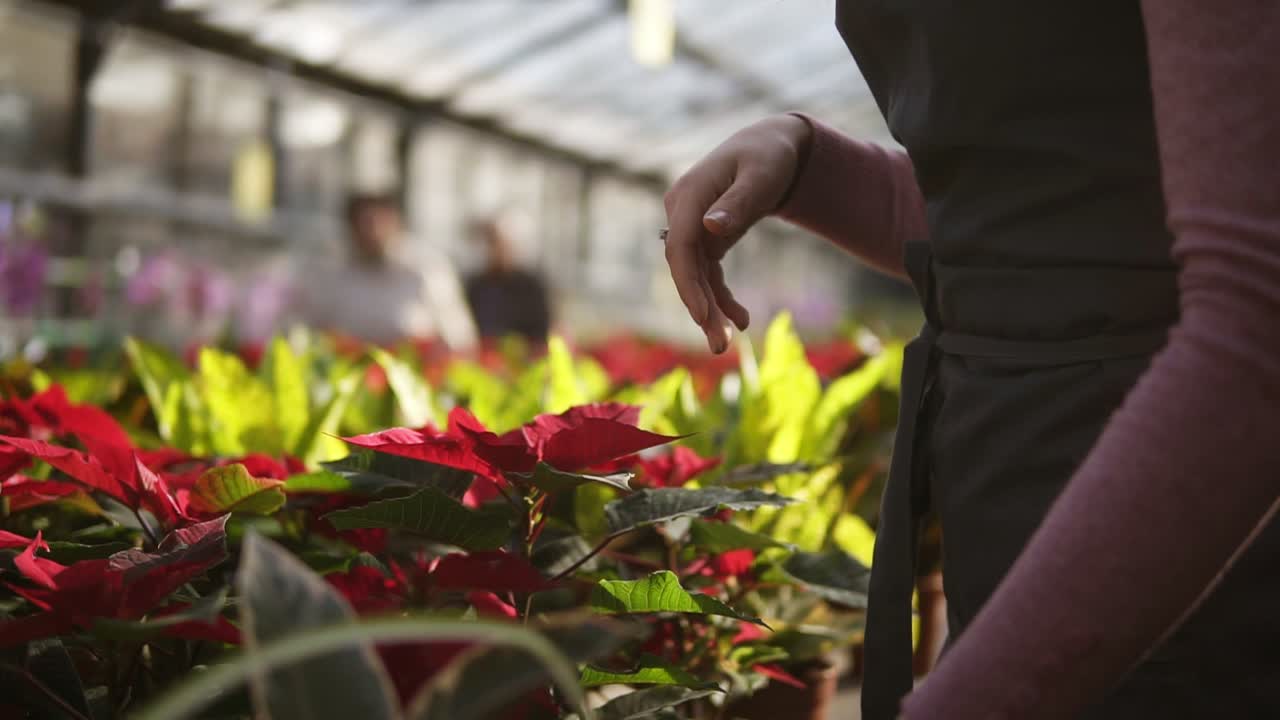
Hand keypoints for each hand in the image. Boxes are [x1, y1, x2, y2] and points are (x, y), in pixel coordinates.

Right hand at [662, 114, 812, 352]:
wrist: (774, 146)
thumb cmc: (770, 155)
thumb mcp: (761, 176)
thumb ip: (738, 202)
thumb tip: (711, 228)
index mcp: (689, 194)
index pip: (680, 246)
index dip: (688, 284)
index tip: (702, 317)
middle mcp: (682, 211)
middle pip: (684, 267)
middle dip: (700, 307)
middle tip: (719, 347)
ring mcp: (691, 225)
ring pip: (694, 276)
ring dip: (709, 309)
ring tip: (727, 343)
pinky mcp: (704, 237)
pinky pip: (707, 273)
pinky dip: (721, 297)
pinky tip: (741, 319)